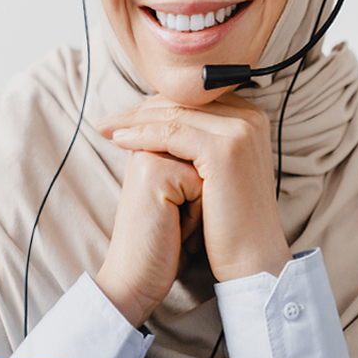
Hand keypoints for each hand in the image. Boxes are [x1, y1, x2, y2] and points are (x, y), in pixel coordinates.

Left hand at [68, 86, 284, 311]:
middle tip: (107, 122)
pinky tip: (119, 141)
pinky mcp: (225, 150)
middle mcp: (251, 117)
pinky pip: (172, 133)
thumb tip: (157, 123)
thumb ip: (198, 142)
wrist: (251, 258)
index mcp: (250, 118)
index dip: (155, 105)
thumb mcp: (215, 172)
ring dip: (135, 121)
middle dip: (140, 110)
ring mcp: (241, 131)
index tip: (122, 118)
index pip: (193, 99)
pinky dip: (142, 135)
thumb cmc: (229, 221)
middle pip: (184, 102)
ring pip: (175, 115)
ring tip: (106, 130)